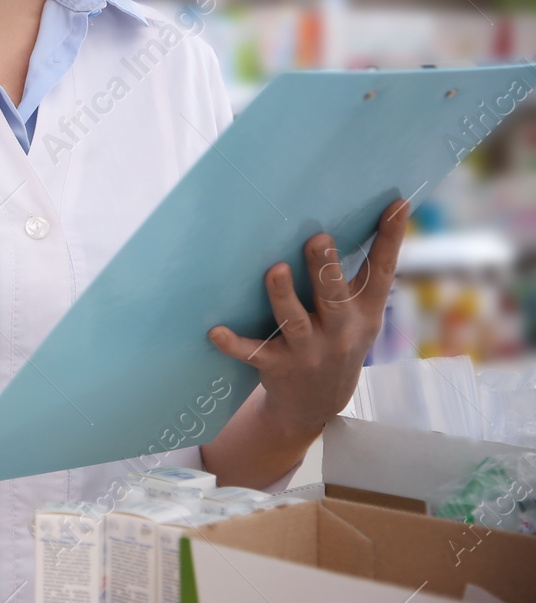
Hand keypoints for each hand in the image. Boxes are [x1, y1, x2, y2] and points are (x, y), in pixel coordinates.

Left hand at [208, 199, 408, 439]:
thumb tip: (349, 220)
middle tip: (318, 238)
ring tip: (275, 270)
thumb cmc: (337, 341)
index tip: (396, 204)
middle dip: (325, 269)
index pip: (382, 272)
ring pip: (293, 320)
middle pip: (333, 296)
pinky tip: (214, 331)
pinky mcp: (277, 366)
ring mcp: (308, 351)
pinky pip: (253, 352)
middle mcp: (340, 332)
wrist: (317, 406)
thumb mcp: (359, 316)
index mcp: (364, 313)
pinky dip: (234, 343)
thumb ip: (354, 278)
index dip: (390, 239)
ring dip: (283, 295)